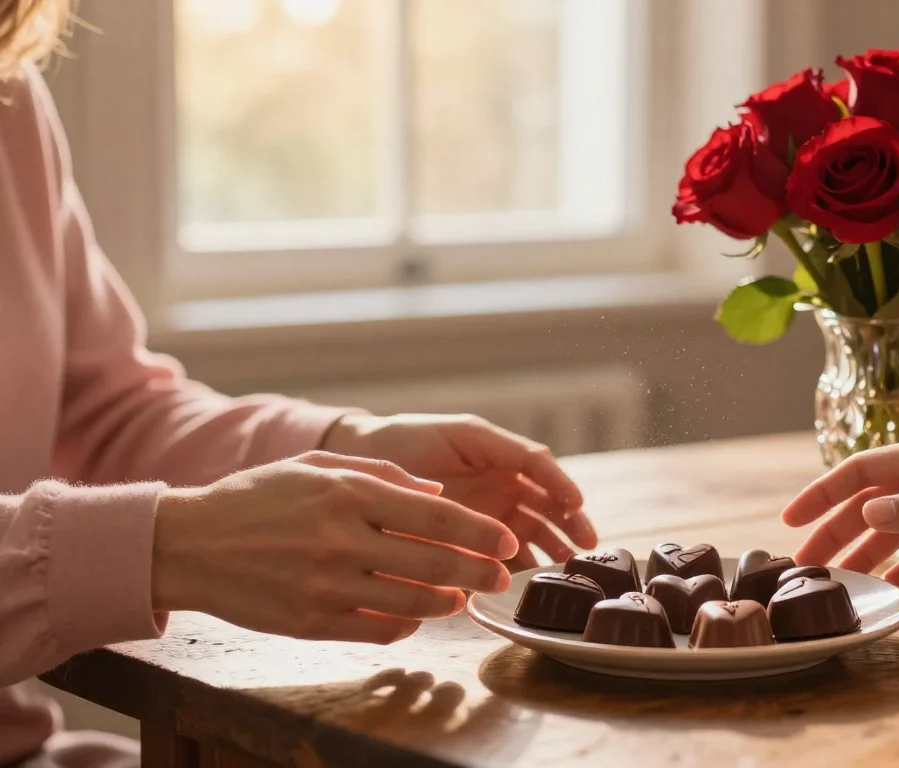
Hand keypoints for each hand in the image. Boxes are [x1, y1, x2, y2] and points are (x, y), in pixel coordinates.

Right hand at [153, 451, 517, 643]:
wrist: (189, 543)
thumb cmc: (258, 497)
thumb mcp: (319, 464)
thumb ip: (384, 473)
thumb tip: (438, 490)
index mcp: (348, 493)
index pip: (435, 514)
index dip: (479, 531)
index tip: (504, 541)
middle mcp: (341, 539)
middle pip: (434, 563)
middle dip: (478, 572)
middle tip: (499, 576)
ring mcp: (326, 586)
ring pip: (412, 602)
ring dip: (446, 601)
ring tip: (459, 597)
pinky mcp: (312, 622)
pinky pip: (379, 629)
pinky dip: (407, 623)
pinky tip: (415, 613)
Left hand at [322, 414, 596, 569]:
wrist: (365, 462)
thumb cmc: (413, 438)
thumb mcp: (463, 433)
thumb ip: (500, 446)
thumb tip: (539, 464)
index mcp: (505, 459)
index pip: (543, 472)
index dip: (562, 486)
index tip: (575, 503)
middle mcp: (504, 489)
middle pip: (547, 510)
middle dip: (569, 527)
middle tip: (584, 548)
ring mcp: (489, 517)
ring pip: (531, 536)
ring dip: (549, 552)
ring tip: (562, 571)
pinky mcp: (470, 543)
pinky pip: (499, 558)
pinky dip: (514, 569)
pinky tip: (523, 582)